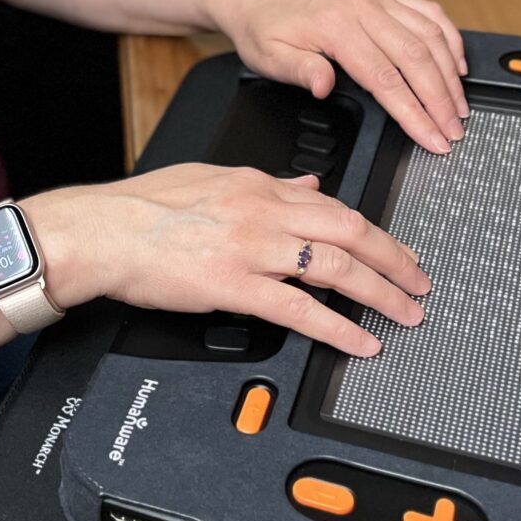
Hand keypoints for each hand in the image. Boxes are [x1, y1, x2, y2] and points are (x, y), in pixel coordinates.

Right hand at [31, 165, 430, 356]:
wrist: (101, 231)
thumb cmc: (142, 208)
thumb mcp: (208, 178)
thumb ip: (263, 183)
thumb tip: (307, 184)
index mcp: (255, 183)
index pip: (330, 202)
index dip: (371, 229)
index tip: (393, 249)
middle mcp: (260, 210)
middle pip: (347, 229)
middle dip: (393, 257)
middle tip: (419, 281)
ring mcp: (249, 247)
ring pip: (334, 266)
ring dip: (380, 292)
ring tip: (405, 313)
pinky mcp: (233, 284)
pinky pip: (299, 308)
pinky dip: (338, 327)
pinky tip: (361, 342)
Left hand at [206, 0, 468, 155]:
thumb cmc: (262, 26)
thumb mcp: (268, 56)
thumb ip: (300, 71)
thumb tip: (324, 86)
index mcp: (335, 26)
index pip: (385, 78)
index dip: (413, 113)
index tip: (432, 138)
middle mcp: (361, 6)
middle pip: (416, 58)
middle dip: (440, 100)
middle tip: (454, 132)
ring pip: (429, 35)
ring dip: (450, 73)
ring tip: (459, 107)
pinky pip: (427, 11)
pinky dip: (449, 37)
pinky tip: (457, 63)